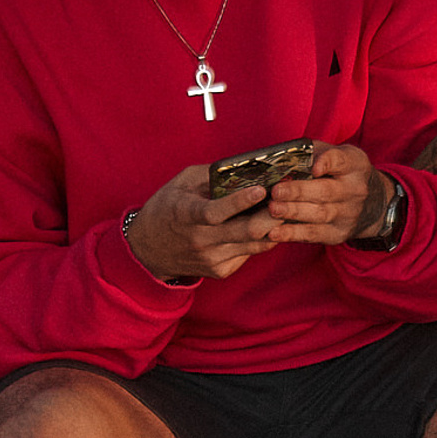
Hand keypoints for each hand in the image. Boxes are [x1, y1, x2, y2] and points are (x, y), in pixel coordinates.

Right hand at [124, 162, 279, 280]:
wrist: (148, 250)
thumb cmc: (167, 209)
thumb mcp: (181, 183)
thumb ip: (210, 175)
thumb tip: (243, 166)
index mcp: (187, 215)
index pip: (216, 212)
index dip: (240, 202)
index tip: (261, 190)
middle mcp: (201, 240)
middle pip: (246, 232)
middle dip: (272, 215)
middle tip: (288, 198)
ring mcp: (212, 259)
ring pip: (254, 245)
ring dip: (274, 227)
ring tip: (286, 209)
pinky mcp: (220, 270)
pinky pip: (249, 254)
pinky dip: (261, 240)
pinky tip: (267, 226)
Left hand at [265, 142, 389, 245]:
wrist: (369, 203)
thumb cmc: (340, 172)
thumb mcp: (334, 155)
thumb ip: (312, 154)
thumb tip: (280, 160)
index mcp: (354, 166)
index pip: (341, 161)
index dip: (327, 163)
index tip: (313, 168)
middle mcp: (355, 191)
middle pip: (326, 192)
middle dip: (299, 192)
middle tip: (276, 191)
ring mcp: (348, 215)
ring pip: (319, 214)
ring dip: (293, 212)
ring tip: (273, 208)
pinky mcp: (338, 233)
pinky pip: (313, 234)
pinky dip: (292, 234)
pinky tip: (274, 232)